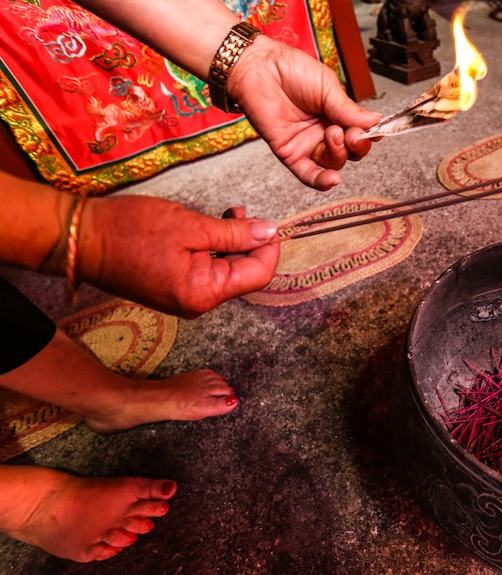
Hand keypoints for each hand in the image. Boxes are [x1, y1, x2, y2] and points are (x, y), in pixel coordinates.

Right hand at [78, 196, 278, 317]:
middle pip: (244, 274)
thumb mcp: (190, 225)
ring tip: (226, 215)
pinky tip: (209, 228)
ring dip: (233, 242)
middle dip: (250, 242)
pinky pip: (206, 271)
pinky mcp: (175, 289)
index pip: (259, 275)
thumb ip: (234, 233)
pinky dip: (214, 249)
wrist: (80, 239)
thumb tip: (270, 233)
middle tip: (240, 211)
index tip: (267, 222)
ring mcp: (185, 299)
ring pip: (226, 270)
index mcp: (204, 293)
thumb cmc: (129, 230)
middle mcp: (198, 304)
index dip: (269, 247)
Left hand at [228, 36, 381, 190]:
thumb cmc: (290, 70)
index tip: (374, 131)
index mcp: (336, 114)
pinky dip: (322, 181)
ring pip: (334, 162)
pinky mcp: (290, 153)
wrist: (259, 68)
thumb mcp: (327, 87)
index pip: (359, 133)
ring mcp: (308, 144)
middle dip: (356, 145)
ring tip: (333, 133)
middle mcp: (324, 132)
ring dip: (339, 153)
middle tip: (351, 133)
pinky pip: (308, 175)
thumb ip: (348, 110)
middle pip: (350, 152)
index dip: (368, 136)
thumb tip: (376, 121)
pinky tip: (333, 179)